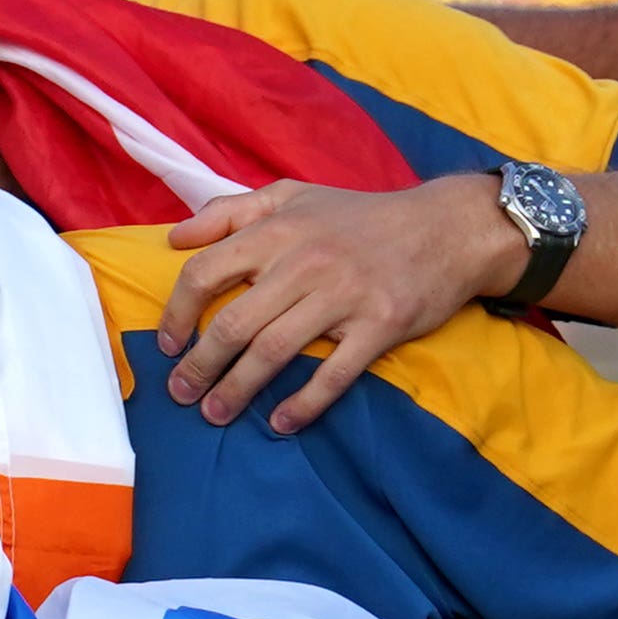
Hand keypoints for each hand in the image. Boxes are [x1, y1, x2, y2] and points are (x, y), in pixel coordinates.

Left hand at [155, 175, 507, 434]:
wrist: (449, 227)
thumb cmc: (360, 216)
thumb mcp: (293, 195)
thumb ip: (231, 212)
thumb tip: (174, 237)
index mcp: (278, 230)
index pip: (205, 273)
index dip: (177, 313)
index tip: (168, 344)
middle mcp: (306, 262)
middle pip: (234, 323)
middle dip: (199, 365)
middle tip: (180, 393)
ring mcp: (345, 295)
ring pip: (275, 351)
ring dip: (237, 390)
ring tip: (214, 414)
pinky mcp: (382, 324)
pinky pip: (335, 373)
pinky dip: (304, 403)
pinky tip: (281, 423)